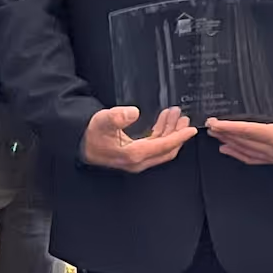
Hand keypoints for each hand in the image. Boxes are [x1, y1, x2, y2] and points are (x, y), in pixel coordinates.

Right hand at [82, 105, 197, 170]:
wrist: (82, 144)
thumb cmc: (92, 134)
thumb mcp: (103, 121)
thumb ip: (117, 117)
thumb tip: (133, 112)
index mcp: (134, 154)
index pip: (164, 146)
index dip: (179, 137)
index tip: (191, 129)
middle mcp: (138, 161)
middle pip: (167, 150)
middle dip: (178, 134)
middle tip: (184, 118)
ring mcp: (137, 160)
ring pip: (161, 148)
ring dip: (170, 132)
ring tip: (174, 115)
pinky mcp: (135, 156)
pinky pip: (154, 147)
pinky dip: (161, 134)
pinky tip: (162, 122)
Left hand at [207, 74, 272, 165]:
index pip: (252, 131)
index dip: (233, 128)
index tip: (218, 123)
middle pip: (245, 142)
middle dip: (225, 134)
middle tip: (209, 126)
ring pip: (245, 151)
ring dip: (228, 143)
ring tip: (214, 135)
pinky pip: (251, 158)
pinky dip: (237, 154)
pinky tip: (226, 149)